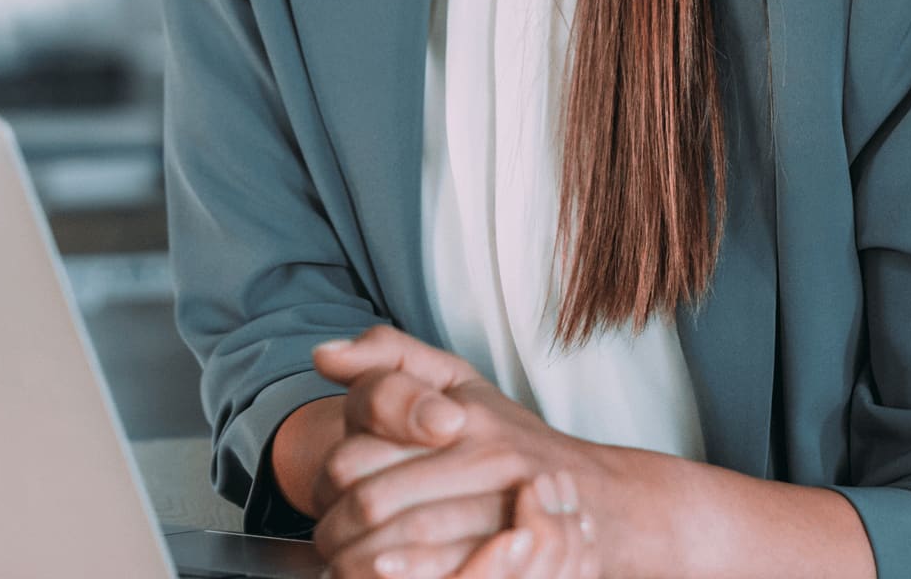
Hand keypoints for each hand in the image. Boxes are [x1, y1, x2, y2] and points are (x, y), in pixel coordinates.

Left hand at [308, 325, 604, 578]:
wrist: (588, 498)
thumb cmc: (505, 438)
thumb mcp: (454, 380)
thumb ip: (388, 358)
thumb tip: (323, 354)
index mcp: (460, 413)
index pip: (366, 444)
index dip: (332, 475)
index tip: (331, 488)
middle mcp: (484, 455)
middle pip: (373, 500)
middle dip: (336, 528)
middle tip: (328, 539)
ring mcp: (502, 509)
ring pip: (400, 543)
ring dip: (358, 564)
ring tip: (343, 567)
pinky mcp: (514, 554)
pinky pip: (446, 572)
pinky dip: (407, 578)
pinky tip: (386, 577)